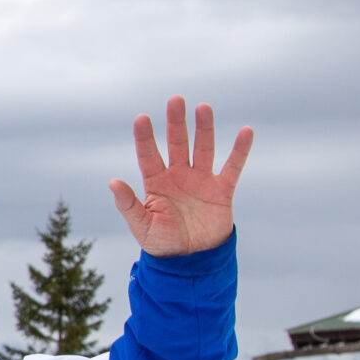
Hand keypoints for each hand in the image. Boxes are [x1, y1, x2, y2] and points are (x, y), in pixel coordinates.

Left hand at [108, 96, 251, 255]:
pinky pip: (232, 167)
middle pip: (176, 143)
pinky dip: (240, 150)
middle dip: (176, 122)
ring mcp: (200, 181)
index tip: (142, 118)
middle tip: (175, 100)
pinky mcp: (221, 190)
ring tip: (203, 107)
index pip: (148, 154)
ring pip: (203, 149)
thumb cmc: (162, 243)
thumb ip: (129, 204)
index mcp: (155, 182)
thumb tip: (113, 182)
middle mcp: (178, 176)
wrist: (191, 260)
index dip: (145, 137)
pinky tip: (246, 131)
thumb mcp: (142, 225)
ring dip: (203, 128)